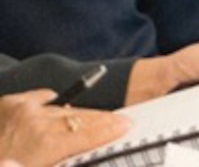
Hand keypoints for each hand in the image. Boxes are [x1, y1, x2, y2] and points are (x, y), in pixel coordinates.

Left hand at [0, 91, 127, 166]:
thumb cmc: (9, 160)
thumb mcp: (41, 166)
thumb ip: (62, 158)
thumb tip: (85, 151)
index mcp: (46, 143)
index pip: (89, 131)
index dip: (111, 128)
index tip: (127, 125)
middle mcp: (37, 121)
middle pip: (80, 116)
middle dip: (101, 120)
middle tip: (119, 122)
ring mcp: (22, 109)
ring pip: (63, 106)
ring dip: (79, 114)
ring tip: (94, 120)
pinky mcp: (9, 103)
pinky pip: (41, 98)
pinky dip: (51, 105)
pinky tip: (54, 113)